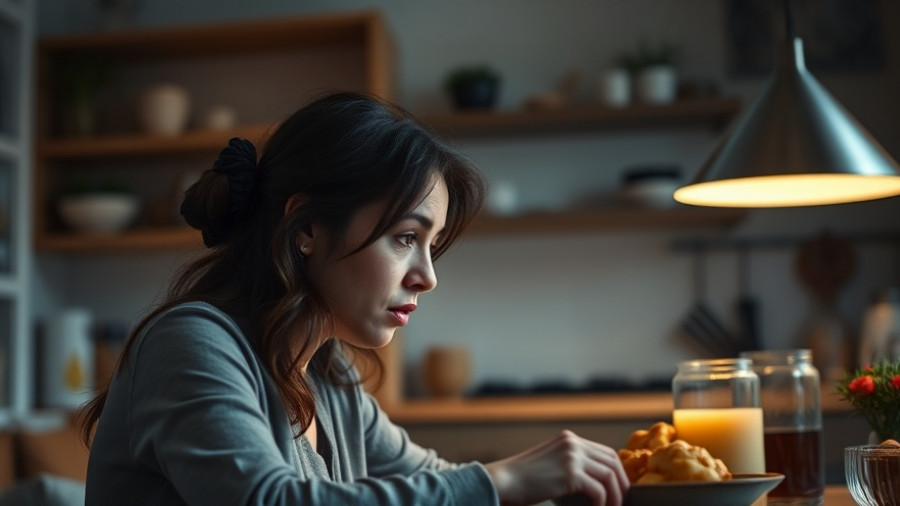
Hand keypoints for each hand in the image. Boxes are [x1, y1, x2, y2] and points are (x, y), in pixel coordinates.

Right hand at [484, 430, 629, 505]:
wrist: (503, 481)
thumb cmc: (523, 479)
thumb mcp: (550, 463)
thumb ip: (570, 464)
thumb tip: (594, 481)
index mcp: (569, 439)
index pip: (605, 452)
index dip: (617, 471)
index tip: (618, 488)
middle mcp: (573, 443)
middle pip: (612, 461)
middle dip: (621, 483)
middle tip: (622, 500)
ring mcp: (572, 456)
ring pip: (609, 475)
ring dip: (615, 495)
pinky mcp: (570, 473)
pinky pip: (598, 490)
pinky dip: (602, 502)